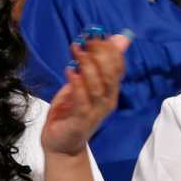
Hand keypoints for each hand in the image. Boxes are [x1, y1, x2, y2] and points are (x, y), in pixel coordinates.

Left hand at [42, 26, 129, 155]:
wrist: (62, 145)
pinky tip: (70, 71)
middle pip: (110, 74)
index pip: (117, 66)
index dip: (109, 49)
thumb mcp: (83, 84)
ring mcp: (95, 111)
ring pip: (97, 85)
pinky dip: (77, 84)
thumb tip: (116, 38)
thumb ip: (96, 63)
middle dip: (99, 54)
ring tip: (76, 51)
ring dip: (87, 65)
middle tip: (85, 41)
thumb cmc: (72, 112)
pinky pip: (82, 100)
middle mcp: (107, 101)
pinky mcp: (81, 120)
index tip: (95, 35)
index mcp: (110, 91)